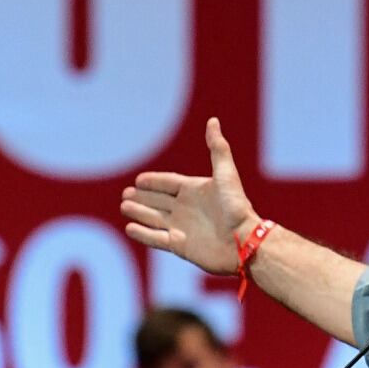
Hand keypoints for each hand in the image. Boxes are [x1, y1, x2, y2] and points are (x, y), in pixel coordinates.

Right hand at [121, 117, 259, 274]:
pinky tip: (129, 228)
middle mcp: (187, 209)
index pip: (169, 183)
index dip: (154, 181)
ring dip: (139, 212)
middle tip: (125, 194)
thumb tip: (213, 120)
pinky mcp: (180, 246)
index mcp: (195, 191)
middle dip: (142, 197)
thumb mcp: (225, 174)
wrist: (244, 241)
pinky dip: (143, 234)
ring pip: (154, 218)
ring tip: (124, 206)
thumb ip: (217, 149)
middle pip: (158, 201)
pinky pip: (156, 239)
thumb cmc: (236, 207)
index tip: (138, 179)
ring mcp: (182, 228)